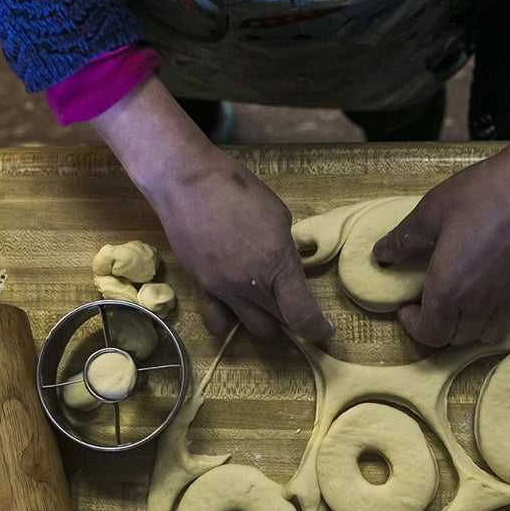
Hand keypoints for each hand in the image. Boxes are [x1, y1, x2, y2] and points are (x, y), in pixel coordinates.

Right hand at [91, 76, 330, 339]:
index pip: (302, 315)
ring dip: (264, 319)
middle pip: (280, 322)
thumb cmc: (237, 188)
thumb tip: (286, 267)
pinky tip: (232, 307)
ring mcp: (222, 290)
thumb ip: (284, 249)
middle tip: (292, 301)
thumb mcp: (277, 214)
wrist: (185, 181)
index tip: (324, 329)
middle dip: (292, 316)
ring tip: (263, 302)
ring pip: (252, 327)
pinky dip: (229, 321)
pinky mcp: (200, 288)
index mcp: (277, 264)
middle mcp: (250, 285)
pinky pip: (217, 322)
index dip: (317, 328)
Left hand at [374, 31, 509, 347]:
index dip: (413, 327)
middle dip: (436, 327)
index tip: (406, 307)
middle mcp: (478, 302)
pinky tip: (485, 294)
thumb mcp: (431, 212)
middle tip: (428, 303)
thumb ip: (403, 239)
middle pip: (455, 339)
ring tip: (456, 304)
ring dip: (465, 328)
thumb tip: (380, 254)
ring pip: (483, 337)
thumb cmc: (483, 193)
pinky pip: (507, 322)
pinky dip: (491, 319)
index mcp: (449, 288)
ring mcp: (506, 298)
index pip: (430, 334)